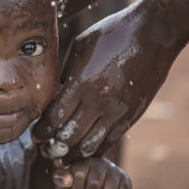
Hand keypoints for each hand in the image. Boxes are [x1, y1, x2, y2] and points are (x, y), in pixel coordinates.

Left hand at [33, 0, 182, 160]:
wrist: (154, 33)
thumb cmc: (112, 34)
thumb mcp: (81, 46)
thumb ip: (67, 72)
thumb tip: (56, 92)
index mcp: (81, 82)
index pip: (55, 117)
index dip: (42, 131)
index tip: (35, 135)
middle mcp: (98, 100)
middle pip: (69, 136)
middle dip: (54, 147)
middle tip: (46, 150)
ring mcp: (117, 110)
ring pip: (90, 144)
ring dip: (74, 153)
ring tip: (64, 155)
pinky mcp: (132, 114)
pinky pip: (111, 140)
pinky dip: (96, 149)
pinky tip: (87, 149)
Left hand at [53, 157, 131, 188]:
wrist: (99, 172)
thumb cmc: (80, 177)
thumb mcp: (68, 175)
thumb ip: (62, 177)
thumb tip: (65, 180)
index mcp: (86, 162)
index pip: (81, 175)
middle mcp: (101, 164)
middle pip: (95, 183)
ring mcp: (114, 171)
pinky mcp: (125, 178)